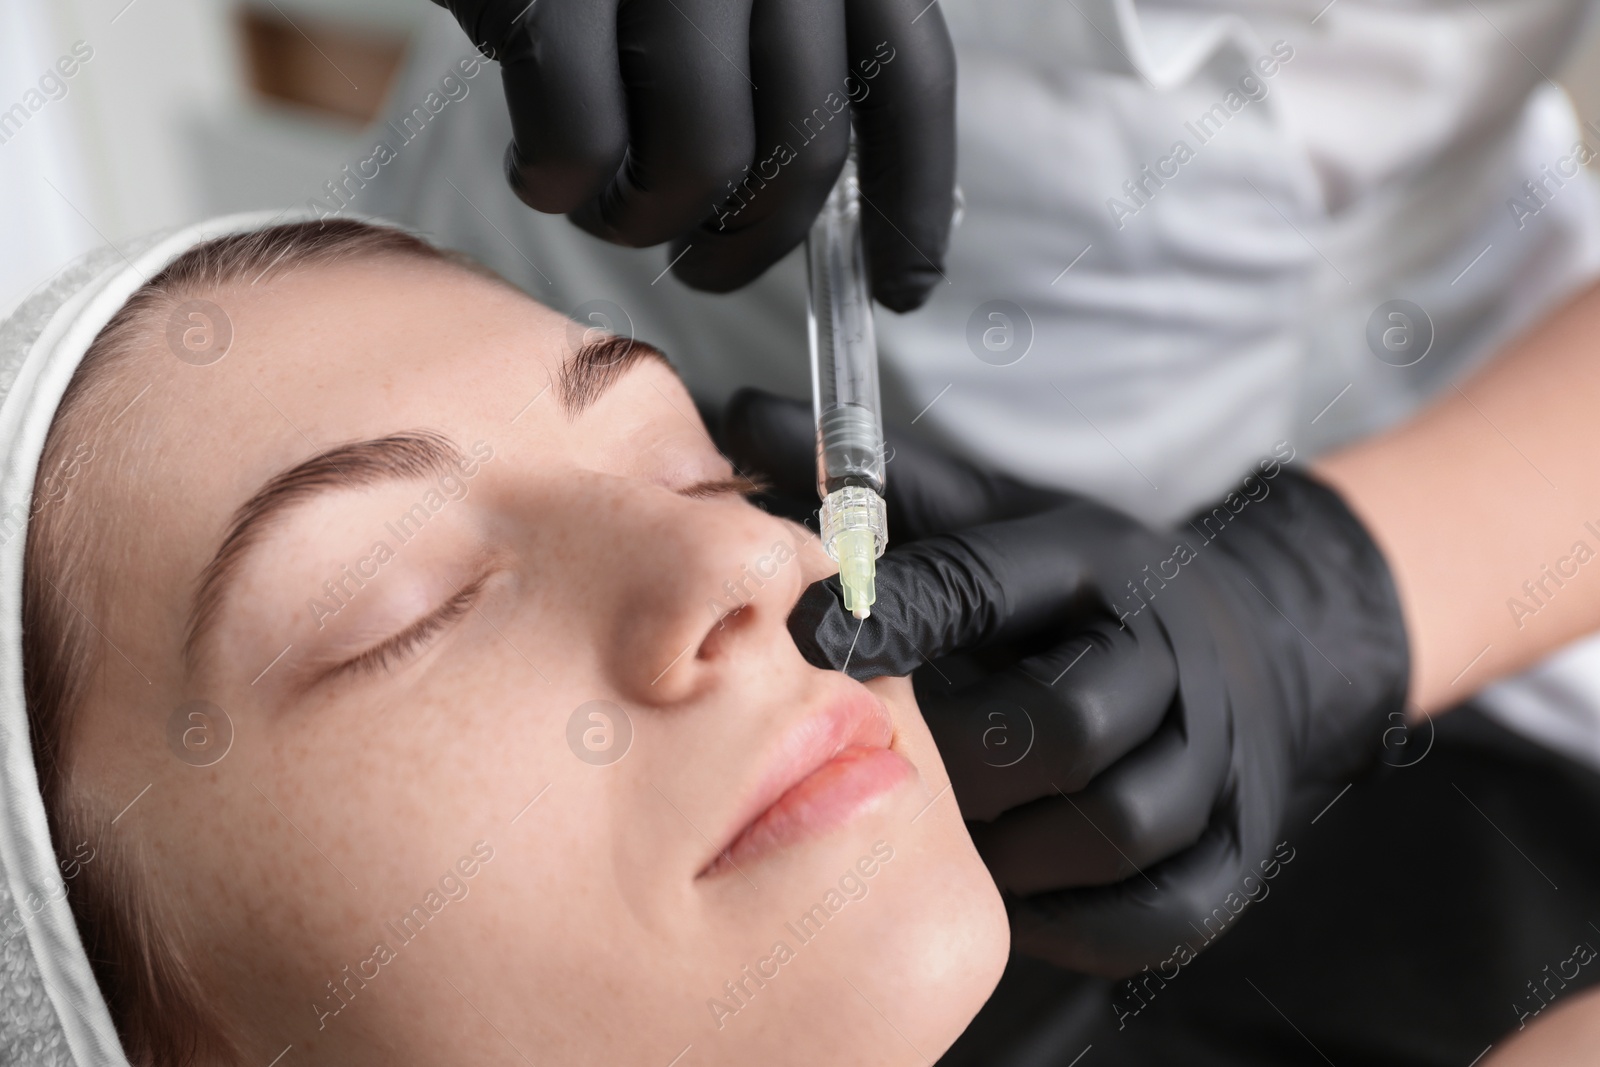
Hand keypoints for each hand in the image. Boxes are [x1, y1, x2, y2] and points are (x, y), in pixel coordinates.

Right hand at [432, 0, 956, 310]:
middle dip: (750, 246)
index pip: (909, 85)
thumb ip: (783, 58)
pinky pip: (581, 145)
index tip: (899, 290)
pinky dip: (558, 186)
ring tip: (604, 202)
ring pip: (698, 165)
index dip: (910, 206)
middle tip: (701, 264)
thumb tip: (800, 203)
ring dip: (642, 221)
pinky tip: (540, 169)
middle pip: (804, 154)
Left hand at [722, 389, 1409, 976]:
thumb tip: (740, 418)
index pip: (985, 586)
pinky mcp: (1237, 853)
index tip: (805, 646)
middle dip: (963, 758)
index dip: (892, 620)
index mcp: (1098, 563)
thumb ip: (874, 488)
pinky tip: (1019, 884)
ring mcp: (1220, 760)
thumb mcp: (990, 513)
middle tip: (899, 770)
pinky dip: (1071, 919)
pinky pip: (1150, 915)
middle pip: (1064, 727)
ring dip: (1011, 846)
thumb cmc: (1079, 589)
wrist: (1249, 643)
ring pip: (1110, 828)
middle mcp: (1172, 657)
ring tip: (955, 835)